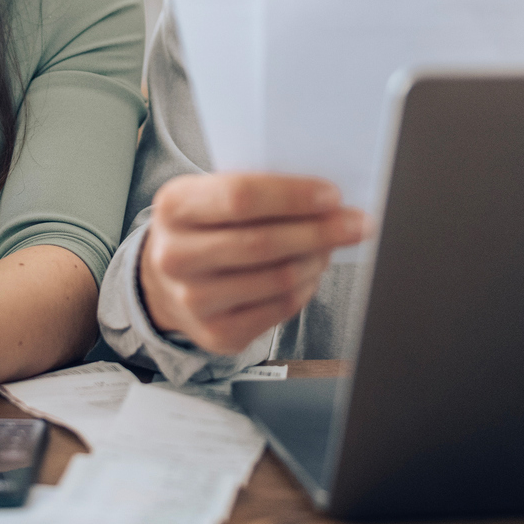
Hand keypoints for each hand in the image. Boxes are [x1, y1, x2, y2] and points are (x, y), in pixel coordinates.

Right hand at [139, 173, 366, 355]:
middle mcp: (175, 256)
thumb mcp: (210, 194)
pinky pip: (281, 308)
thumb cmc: (203, 228)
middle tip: (358, 223)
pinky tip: (311, 271)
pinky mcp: (216, 334)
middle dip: (321, 231)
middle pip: (263, 243)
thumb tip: (325, 199)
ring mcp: (194, 301)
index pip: (240, 197)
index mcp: (174, 207)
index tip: (333, 195)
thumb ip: (257, 189)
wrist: (165, 282)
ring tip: (331, 245)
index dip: (292, 197)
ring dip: (318, 259)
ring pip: (278, 279)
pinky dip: (307, 287)